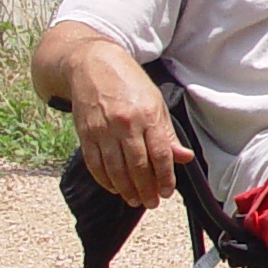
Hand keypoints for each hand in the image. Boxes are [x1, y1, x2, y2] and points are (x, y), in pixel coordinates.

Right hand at [72, 50, 191, 208]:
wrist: (92, 65)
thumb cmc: (129, 83)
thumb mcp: (155, 102)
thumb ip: (167, 133)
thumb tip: (183, 158)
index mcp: (147, 115)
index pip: (160, 154)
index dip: (165, 177)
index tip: (168, 192)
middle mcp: (125, 124)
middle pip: (138, 166)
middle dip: (146, 188)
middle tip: (152, 203)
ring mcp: (102, 130)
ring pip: (116, 169)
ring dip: (126, 189)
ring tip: (135, 201)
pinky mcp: (85, 134)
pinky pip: (95, 164)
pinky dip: (105, 180)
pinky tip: (115, 188)